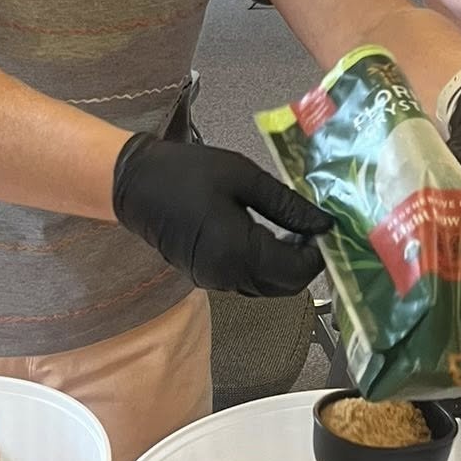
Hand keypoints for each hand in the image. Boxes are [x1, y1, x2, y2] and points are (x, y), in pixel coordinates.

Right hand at [112, 137, 331, 296]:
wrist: (133, 183)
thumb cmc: (187, 173)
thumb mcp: (245, 179)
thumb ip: (288, 206)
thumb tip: (323, 224)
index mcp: (238, 253)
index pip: (297, 271)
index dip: (319, 253)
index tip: (327, 225)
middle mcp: (227, 277)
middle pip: (286, 286)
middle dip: (306, 261)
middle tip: (312, 226)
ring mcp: (214, 282)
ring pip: (267, 287)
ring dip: (286, 265)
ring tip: (293, 228)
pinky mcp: (206, 278)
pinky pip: (248, 282)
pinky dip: (266, 266)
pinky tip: (270, 236)